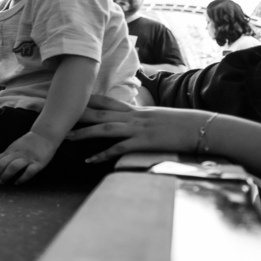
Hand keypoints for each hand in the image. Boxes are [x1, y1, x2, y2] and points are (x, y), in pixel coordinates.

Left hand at [0, 131, 57, 184]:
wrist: (45, 135)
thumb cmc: (28, 144)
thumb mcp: (15, 147)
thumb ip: (8, 155)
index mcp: (11, 150)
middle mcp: (17, 153)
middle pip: (2, 163)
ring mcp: (28, 157)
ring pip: (13, 167)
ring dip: (6, 175)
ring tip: (3, 182)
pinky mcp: (38, 162)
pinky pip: (29, 171)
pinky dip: (22, 179)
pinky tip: (17, 183)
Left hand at [65, 94, 209, 163]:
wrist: (202, 128)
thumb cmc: (181, 124)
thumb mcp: (157, 116)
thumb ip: (140, 117)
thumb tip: (129, 120)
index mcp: (136, 110)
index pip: (106, 101)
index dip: (86, 100)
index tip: (69, 98)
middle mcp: (134, 116)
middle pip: (100, 112)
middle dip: (77, 113)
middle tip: (57, 115)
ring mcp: (139, 129)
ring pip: (105, 128)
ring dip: (84, 133)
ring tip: (66, 138)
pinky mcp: (145, 143)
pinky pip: (119, 149)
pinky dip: (103, 154)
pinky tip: (90, 161)